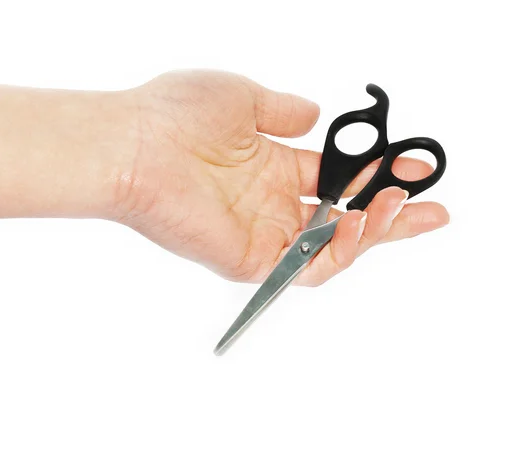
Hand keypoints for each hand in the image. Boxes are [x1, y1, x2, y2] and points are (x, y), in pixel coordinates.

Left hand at [112, 71, 448, 284]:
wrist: (135, 143)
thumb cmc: (175, 115)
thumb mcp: (244, 98)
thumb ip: (284, 112)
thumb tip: (314, 114)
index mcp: (271, 168)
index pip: (335, 179)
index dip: (375, 175)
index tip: (411, 164)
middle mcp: (270, 204)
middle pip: (342, 219)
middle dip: (391, 216)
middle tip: (432, 209)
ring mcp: (262, 234)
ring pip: (331, 248)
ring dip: (372, 232)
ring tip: (399, 207)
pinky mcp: (250, 259)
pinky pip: (305, 268)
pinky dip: (340, 251)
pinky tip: (362, 224)